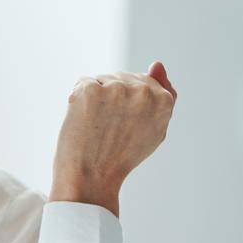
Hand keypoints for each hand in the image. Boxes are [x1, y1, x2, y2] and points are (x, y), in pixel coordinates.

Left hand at [50, 60, 176, 215]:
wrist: (91, 178)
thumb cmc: (121, 157)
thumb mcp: (155, 130)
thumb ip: (162, 96)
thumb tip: (157, 64)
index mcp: (164, 101)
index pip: (145, 82)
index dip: (128, 103)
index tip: (122, 123)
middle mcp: (143, 91)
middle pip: (123, 78)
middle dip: (111, 97)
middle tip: (107, 128)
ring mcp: (116, 89)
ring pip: (103, 79)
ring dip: (95, 97)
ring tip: (96, 126)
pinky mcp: (90, 90)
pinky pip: (83, 83)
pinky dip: (78, 99)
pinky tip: (82, 120)